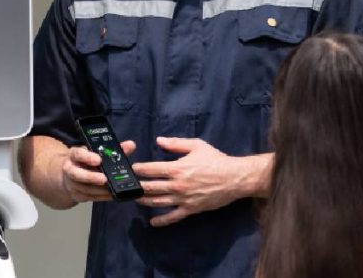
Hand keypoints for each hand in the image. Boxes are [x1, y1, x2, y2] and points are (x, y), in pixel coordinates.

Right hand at [60, 140, 135, 203]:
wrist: (71, 174)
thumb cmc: (87, 161)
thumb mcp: (97, 152)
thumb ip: (113, 149)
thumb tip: (130, 145)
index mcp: (74, 155)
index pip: (77, 154)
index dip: (87, 157)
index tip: (98, 160)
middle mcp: (70, 169)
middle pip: (76, 174)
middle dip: (91, 177)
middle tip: (104, 179)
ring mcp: (72, 183)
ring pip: (84, 188)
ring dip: (99, 190)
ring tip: (112, 188)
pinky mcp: (77, 195)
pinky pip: (89, 197)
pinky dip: (101, 197)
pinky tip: (111, 195)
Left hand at [133, 137, 259, 226]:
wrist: (234, 178)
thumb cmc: (216, 160)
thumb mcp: (197, 146)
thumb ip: (176, 143)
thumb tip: (159, 141)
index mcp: (177, 168)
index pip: (151, 169)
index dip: (139, 169)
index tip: (131, 169)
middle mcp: (177, 185)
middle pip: (150, 187)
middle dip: (137, 186)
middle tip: (128, 186)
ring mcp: (183, 199)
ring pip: (157, 202)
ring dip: (144, 201)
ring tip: (136, 199)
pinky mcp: (190, 209)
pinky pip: (172, 217)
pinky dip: (161, 221)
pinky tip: (152, 222)